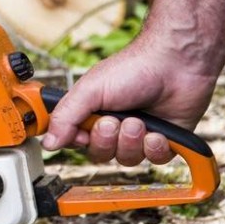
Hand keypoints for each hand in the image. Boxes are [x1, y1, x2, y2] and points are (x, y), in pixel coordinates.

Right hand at [40, 36, 218, 165]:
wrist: (177, 63)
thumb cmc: (134, 68)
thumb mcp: (89, 90)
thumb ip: (64, 117)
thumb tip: (47, 143)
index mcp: (93, 113)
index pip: (75, 141)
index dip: (79, 141)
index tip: (83, 132)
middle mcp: (115, 126)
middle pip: (100, 154)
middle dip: (108, 140)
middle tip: (115, 121)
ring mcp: (139, 135)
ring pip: (127, 159)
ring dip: (132, 141)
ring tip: (140, 121)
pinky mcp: (164, 141)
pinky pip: (154, 160)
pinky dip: (155, 148)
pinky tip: (159, 133)